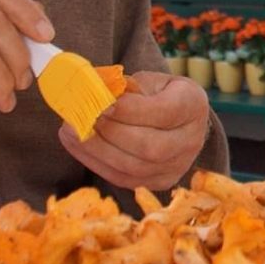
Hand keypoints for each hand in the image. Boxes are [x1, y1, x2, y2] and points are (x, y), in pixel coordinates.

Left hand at [57, 71, 210, 192]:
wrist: (177, 120)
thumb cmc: (159, 94)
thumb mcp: (149, 81)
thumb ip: (125, 87)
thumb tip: (91, 94)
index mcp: (193, 105)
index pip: (164, 112)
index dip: (130, 111)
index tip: (100, 103)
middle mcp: (191, 141)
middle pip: (149, 147)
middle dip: (109, 133)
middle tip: (80, 118)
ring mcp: (177, 167)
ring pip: (134, 168)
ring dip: (97, 150)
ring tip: (71, 131)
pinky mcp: (159, 182)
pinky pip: (123, 179)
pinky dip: (96, 163)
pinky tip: (78, 145)